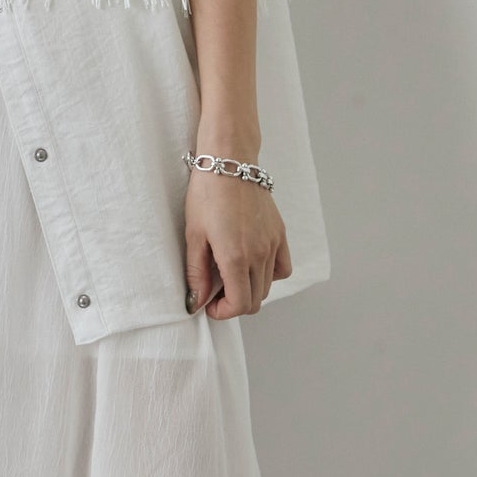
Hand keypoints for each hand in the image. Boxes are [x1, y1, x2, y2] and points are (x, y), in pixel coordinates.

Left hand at [184, 171, 291, 318]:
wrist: (229, 163)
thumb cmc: (206, 195)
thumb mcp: (193, 235)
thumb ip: (196, 273)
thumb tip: (196, 302)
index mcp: (236, 257)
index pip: (240, 304)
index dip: (224, 313)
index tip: (210, 306)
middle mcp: (259, 254)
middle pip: (255, 300)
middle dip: (234, 303)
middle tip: (216, 292)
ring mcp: (273, 244)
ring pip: (268, 286)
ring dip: (250, 289)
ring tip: (230, 275)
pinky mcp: (280, 234)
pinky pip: (282, 268)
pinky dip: (270, 275)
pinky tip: (252, 265)